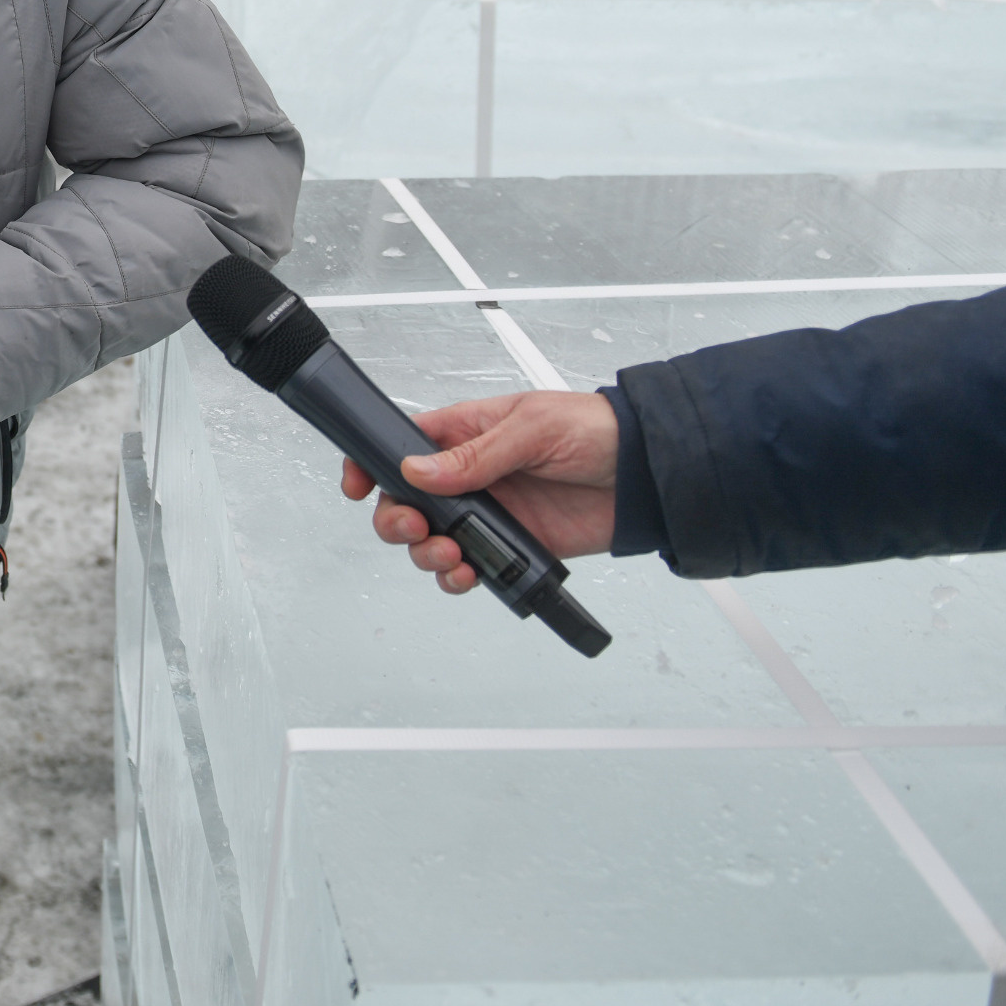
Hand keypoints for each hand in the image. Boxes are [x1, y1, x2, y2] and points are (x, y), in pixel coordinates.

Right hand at [337, 390, 618, 594]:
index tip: (358, 485)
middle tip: (414, 527)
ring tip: (447, 554)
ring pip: (430, 540)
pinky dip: (458, 577)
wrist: (647, 475)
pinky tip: (468, 573)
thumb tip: (418, 470)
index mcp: (466, 432)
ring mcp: (489, 513)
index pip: (401, 445)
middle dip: (396, 519)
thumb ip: (475, 454)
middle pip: (404, 501)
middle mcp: (469, 475)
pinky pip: (470, 567)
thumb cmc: (597, 431)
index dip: (371, 464)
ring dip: (425, 553)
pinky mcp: (511, 546)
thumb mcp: (533, 428)